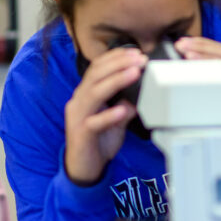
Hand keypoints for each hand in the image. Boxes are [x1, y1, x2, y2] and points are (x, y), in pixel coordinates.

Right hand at [64, 47, 146, 183]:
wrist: (83, 167)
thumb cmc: (97, 141)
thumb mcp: (115, 120)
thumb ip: (125, 105)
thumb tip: (142, 93)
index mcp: (85, 94)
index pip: (97, 68)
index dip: (115, 57)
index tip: (135, 52)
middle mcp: (79, 101)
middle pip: (95, 75)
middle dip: (118, 63)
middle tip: (139, 58)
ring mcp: (78, 117)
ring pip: (94, 93)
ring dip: (115, 80)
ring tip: (134, 73)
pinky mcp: (81, 134)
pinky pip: (94, 122)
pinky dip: (109, 115)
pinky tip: (123, 110)